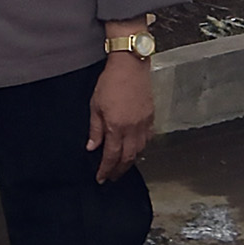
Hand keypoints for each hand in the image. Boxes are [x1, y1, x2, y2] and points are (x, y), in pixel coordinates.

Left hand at [89, 45, 154, 181]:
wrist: (130, 66)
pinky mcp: (150, 117)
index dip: (106, 169)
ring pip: (139, 151)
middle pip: (127, 158)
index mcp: (116, 127)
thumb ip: (95, 129)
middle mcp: (132, 129)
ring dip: (130, 161)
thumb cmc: (110, 82)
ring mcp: (144, 124)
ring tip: (122, 166)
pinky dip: (141, 148)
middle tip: (111, 177)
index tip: (101, 178)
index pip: (111, 156)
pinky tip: (135, 149)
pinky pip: (147, 139)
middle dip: (118, 170)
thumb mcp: (95, 105)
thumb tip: (92, 147)